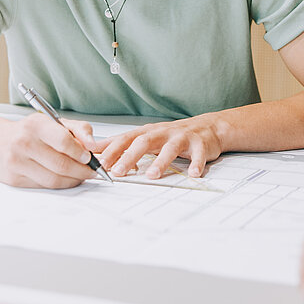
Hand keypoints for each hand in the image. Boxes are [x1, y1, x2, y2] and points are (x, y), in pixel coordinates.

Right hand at [0, 114, 97, 188]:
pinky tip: (64, 179)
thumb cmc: (30, 132)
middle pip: (61, 165)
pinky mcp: (12, 178)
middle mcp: (23, 142)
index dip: (80, 153)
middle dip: (82, 171)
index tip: (90, 158)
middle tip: (92, 172)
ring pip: (53, 180)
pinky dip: (58, 185)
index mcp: (35, 125)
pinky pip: (43, 186)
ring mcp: (16, 162)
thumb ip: (79, 129)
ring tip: (80, 176)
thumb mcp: (55, 122)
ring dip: (72, 181)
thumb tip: (93, 145)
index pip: (63, 141)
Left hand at [89, 114, 225, 177]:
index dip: (112, 150)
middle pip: (144, 142)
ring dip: (161, 162)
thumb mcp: (146, 136)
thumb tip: (96, 150)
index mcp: (148, 132)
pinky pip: (198, 155)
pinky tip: (193, 174)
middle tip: (118, 172)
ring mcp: (182, 138)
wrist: (207, 127)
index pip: (126, 139)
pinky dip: (196, 164)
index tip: (99, 163)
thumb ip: (123, 143)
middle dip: (129, 156)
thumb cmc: (172, 135)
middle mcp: (163, 133)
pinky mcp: (200, 144)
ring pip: (170, 149)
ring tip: (152, 175)